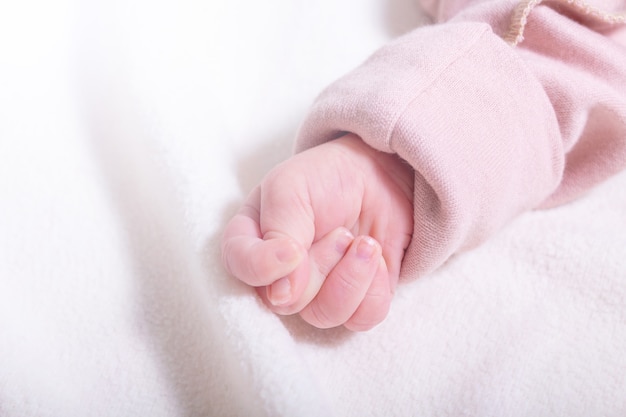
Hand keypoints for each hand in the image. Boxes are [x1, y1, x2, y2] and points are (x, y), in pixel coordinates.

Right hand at [222, 134, 413, 330]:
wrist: (380, 176)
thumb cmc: (328, 177)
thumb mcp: (291, 187)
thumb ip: (278, 233)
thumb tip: (280, 295)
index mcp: (252, 240)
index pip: (239, 268)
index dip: (263, 268)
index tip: (293, 251)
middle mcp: (277, 274)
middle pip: (287, 301)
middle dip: (322, 263)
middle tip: (341, 231)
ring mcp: (315, 293)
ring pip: (324, 315)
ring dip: (351, 275)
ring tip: (364, 243)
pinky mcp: (352, 304)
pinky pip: (361, 319)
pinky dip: (375, 288)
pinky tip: (376, 259)